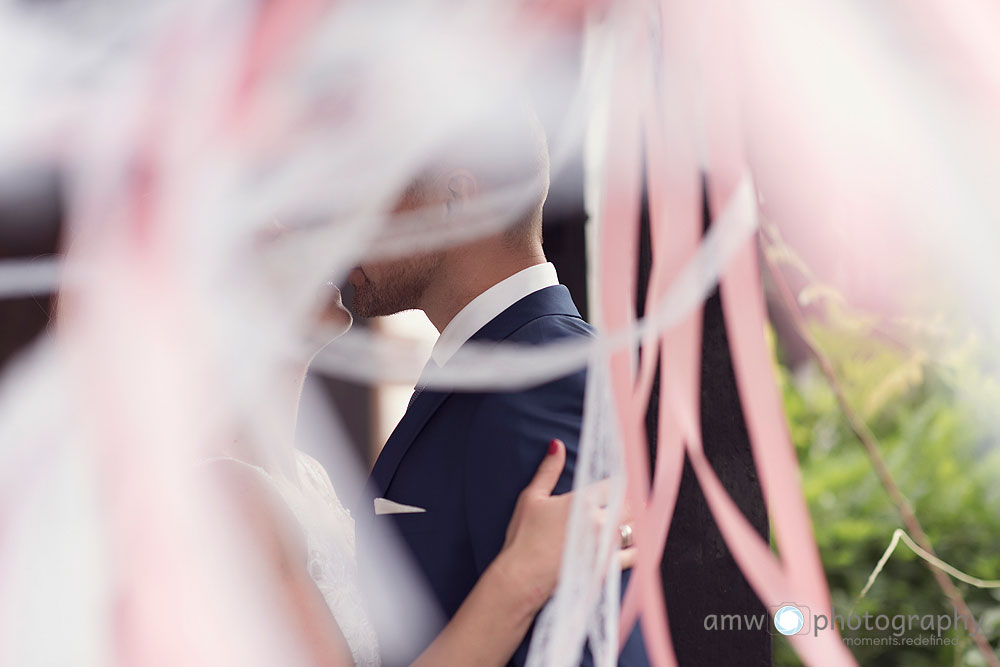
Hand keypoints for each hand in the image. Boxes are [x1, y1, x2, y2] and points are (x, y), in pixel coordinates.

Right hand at [497, 439, 636, 610]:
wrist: (520, 578)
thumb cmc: (523, 537)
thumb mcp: (531, 498)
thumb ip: (548, 471)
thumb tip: (557, 445)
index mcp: (582, 502)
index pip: (615, 483)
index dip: (622, 478)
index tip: (624, 476)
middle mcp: (598, 523)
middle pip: (630, 505)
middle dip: (632, 500)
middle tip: (633, 496)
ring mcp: (604, 547)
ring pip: (635, 528)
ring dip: (636, 521)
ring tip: (636, 517)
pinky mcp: (605, 568)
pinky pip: (633, 556)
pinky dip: (638, 548)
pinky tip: (638, 543)